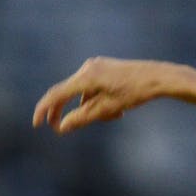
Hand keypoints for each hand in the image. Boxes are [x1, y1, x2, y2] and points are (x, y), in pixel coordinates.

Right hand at [32, 56, 171, 133]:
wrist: (158, 77)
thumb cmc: (135, 93)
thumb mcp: (108, 109)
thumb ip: (83, 118)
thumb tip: (62, 127)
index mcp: (86, 77)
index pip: (57, 94)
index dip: (45, 110)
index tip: (37, 124)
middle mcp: (87, 68)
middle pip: (67, 93)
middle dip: (66, 112)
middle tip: (60, 129)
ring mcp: (95, 66)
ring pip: (83, 94)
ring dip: (92, 109)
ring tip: (116, 115)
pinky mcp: (103, 68)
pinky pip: (93, 89)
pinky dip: (99, 101)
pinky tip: (118, 109)